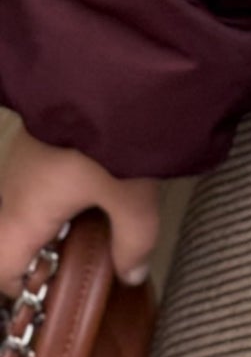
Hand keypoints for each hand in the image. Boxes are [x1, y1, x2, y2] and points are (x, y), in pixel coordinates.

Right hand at [0, 123, 159, 294]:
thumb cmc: (108, 139)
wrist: (102, 66)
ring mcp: (21, 156)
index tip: (61, 289)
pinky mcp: (39, 131)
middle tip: (88, 251)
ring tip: (100, 213)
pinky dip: (64, 184)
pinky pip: (42, 173)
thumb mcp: (132, 196)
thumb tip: (132, 273)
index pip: (3, 271)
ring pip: (29, 202)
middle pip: (16, 236)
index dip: (26, 287)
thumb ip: (132, 241)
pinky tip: (98, 176)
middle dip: (48, 248)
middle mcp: (10, 189)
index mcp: (21, 216)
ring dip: (59, 213)